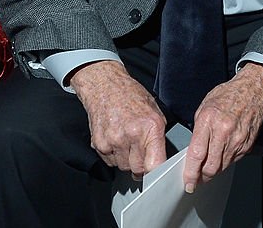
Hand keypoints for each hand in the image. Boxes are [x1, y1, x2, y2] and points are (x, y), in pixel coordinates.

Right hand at [69, 60, 167, 179]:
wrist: (106, 86)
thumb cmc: (132, 97)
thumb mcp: (155, 112)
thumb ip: (159, 137)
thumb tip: (162, 159)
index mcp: (150, 127)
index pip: (155, 164)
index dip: (158, 173)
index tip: (159, 176)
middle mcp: (132, 135)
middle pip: (138, 170)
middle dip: (141, 165)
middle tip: (141, 152)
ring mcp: (113, 141)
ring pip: (124, 167)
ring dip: (127, 160)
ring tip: (128, 142)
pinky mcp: (99, 144)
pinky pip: (110, 162)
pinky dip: (114, 156)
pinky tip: (117, 140)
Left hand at [182, 62, 262, 192]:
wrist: (253, 91)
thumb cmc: (228, 95)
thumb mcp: (204, 107)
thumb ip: (198, 131)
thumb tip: (192, 152)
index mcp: (209, 120)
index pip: (197, 154)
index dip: (190, 172)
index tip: (187, 181)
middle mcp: (224, 131)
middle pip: (211, 167)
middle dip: (201, 177)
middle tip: (196, 179)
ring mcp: (237, 140)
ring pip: (222, 167)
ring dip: (213, 170)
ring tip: (208, 166)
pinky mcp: (247, 145)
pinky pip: (232, 161)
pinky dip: (225, 162)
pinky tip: (221, 154)